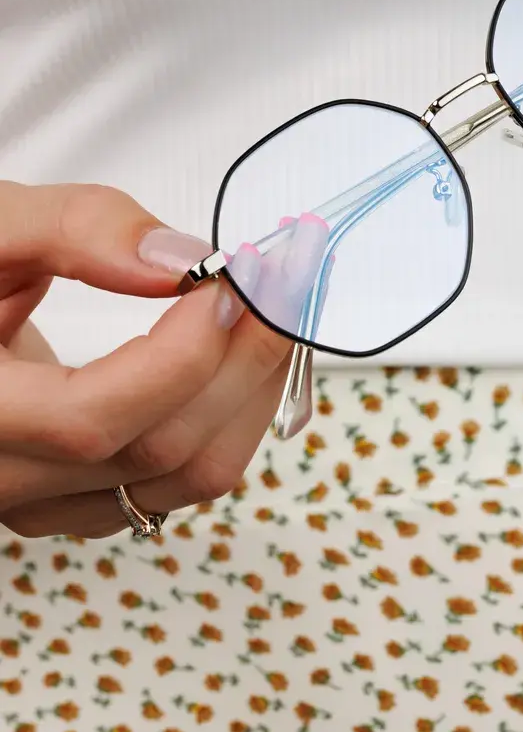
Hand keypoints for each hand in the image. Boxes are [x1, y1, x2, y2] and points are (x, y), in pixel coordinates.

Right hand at [0, 180, 302, 537]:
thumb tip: (182, 263)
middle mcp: (4, 478)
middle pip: (163, 451)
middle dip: (247, 357)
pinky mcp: (80, 500)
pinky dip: (232, 419)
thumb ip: (75, 229)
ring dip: (254, 391)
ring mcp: (45, 502)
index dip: (183, 351)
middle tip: (285, 278)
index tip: (229, 278)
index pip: (93, 417)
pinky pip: (181, 482)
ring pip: (188, 479)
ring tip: (275, 309)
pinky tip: (241, 357)